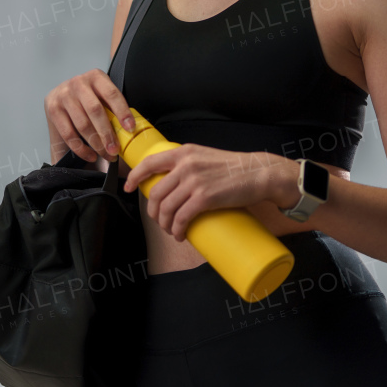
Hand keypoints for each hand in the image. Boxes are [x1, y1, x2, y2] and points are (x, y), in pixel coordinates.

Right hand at [43, 69, 137, 163]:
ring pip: (82, 123)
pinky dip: (81, 148)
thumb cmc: (88, 102)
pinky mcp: (52, 108)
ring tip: (106, 154)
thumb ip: (113, 109)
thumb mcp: (102, 98)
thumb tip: (133, 130)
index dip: (122, 111)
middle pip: (95, 110)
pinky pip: (69, 133)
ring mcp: (63, 94)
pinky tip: (91, 155)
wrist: (61, 100)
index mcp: (95, 76)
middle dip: (107, 133)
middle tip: (115, 150)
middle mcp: (78, 82)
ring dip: (96, 143)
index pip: (111, 93)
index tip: (130, 128)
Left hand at [122, 146, 282, 240]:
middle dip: (153, 211)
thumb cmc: (234, 167)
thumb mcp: (205, 156)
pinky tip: (179, 234)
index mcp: (184, 152)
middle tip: (157, 219)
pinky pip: (181, 217)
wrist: (258, 173)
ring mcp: (194, 181)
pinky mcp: (204, 198)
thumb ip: (188, 164)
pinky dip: (177, 229)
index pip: (149, 162)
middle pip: (156, 192)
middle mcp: (185, 165)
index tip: (128, 187)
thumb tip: (173, 180)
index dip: (134, 176)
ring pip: (166, 207)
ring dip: (164, 224)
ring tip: (171, 230)